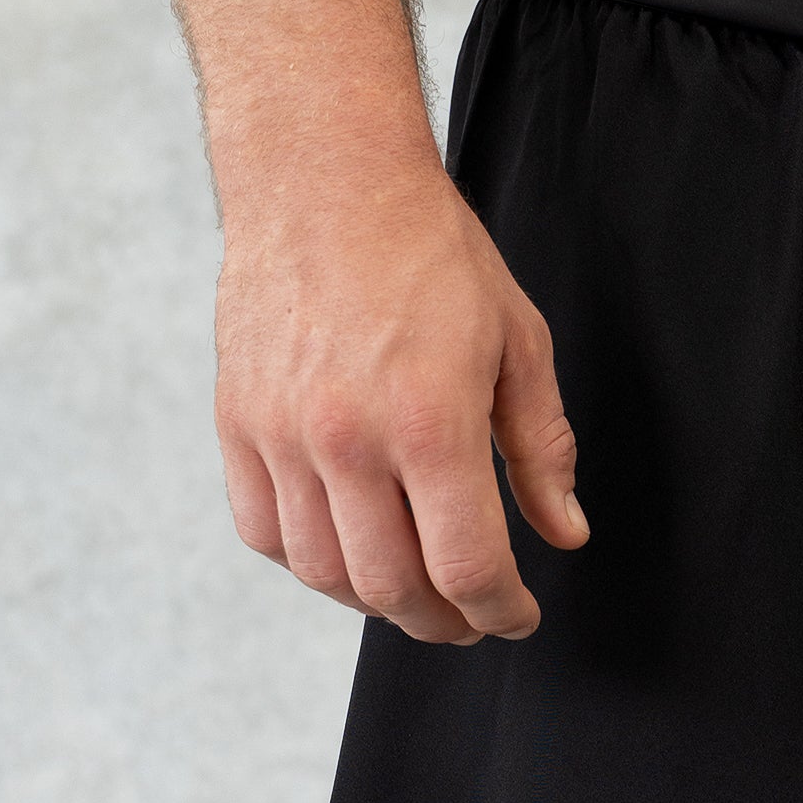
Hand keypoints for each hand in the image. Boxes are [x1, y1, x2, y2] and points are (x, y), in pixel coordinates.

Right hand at [212, 140, 588, 643]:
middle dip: (446, 621)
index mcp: (430, 422)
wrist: (325, 180)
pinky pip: (265, 532)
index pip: (466, 566)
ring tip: (420, 592)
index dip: (501, 611)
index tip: (518, 617)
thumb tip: (565, 532)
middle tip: (475, 618)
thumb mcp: (519, 343)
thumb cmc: (432, 254)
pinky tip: (352, 550)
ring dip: (380, 603)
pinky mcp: (237, 425)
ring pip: (326, 573)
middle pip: (394, 588)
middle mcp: (348, 440)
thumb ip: (541, 449)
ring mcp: (282, 436)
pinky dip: (312, 563)